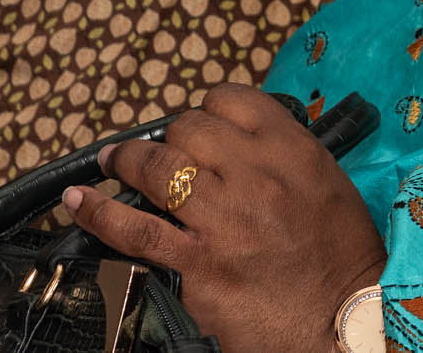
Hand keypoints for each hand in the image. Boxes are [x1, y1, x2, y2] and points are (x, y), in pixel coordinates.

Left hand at [66, 85, 386, 352]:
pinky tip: (79, 202)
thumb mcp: (327, 186)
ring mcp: (223, 220)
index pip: (233, 100)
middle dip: (170, 137)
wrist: (343, 322)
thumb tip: (234, 144)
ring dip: (127, 161)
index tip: (200, 127)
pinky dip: (99, 212)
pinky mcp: (198, 264)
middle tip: (160, 153)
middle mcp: (256, 176)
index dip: (208, 110)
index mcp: (292, 151)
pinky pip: (135, 230)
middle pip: (190, 129)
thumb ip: (283, 157)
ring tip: (113, 163)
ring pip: (156, 168)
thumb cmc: (342, 258)